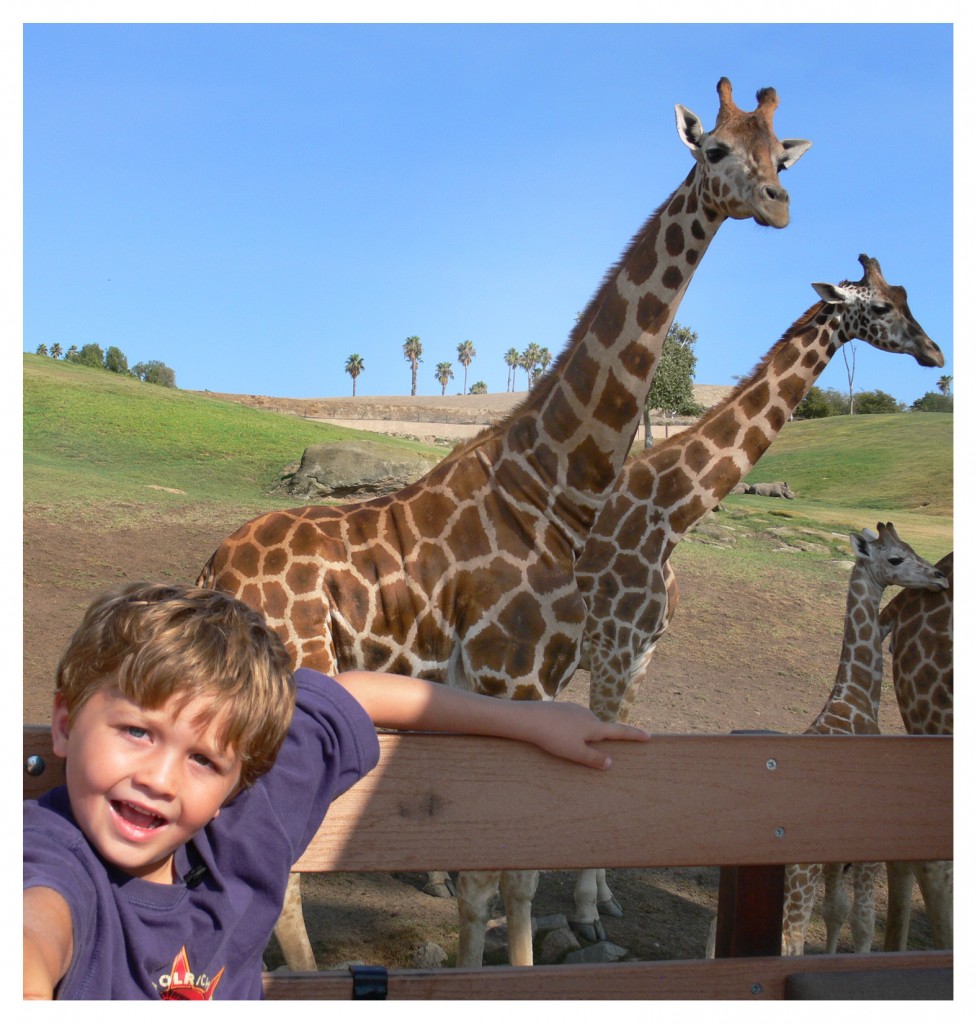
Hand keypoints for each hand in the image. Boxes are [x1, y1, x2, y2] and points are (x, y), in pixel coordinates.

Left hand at [519, 701, 649, 768]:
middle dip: (604, 738)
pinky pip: (574, 722)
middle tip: (606, 749)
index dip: (634, 735)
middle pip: (601, 729)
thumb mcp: (575, 752)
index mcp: (594, 726)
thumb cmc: (553, 737)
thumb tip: (611, 762)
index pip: (619, 731)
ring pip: (586, 725)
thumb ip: (594, 758)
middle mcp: (588, 715)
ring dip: (586, 735)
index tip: (648, 736)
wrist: (529, 718)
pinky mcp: (562, 709)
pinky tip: (561, 736)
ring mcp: (574, 709)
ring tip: (575, 746)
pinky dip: (574, 730)